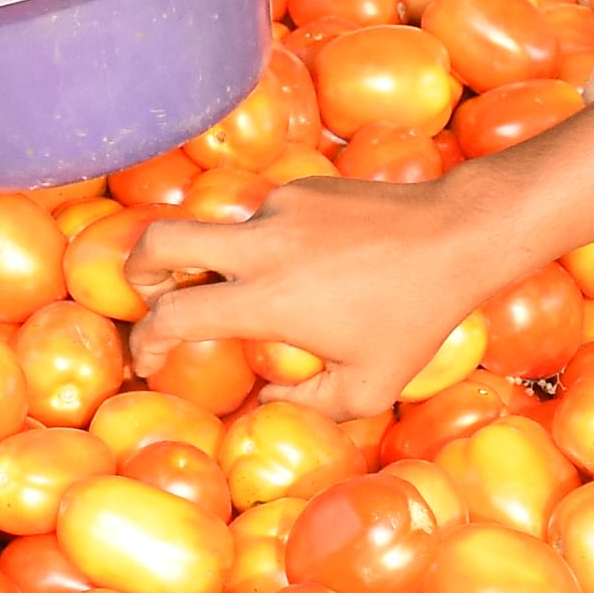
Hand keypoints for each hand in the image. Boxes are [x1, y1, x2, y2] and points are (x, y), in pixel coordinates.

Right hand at [125, 176, 525, 421]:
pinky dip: (265, 242)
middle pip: (158, 239)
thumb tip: (265, 402)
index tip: (149, 358)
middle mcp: (260, 246)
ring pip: (215, 228)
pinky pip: (263, 217)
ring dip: (211, 257)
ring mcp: (279, 208)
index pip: (171, 315)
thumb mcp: (368, 387)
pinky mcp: (301, 187)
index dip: (146, 341)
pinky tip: (308, 264)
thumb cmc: (415, 318)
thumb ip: (306, 405)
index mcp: (266, 299)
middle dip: (138, 268)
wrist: (455, 236)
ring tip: (246, 286)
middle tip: (149, 292)